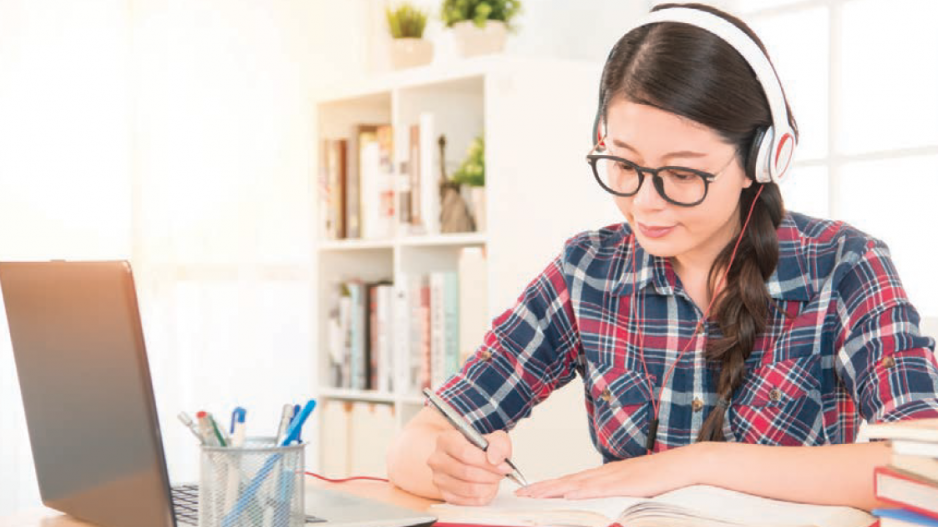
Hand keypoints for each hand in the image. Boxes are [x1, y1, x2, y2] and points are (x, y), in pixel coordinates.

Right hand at [427, 429, 513, 504]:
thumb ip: (498, 444)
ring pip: (467, 488)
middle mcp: (438, 459)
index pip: (465, 453)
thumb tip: (494, 459)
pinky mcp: (445, 494)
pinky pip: (467, 501)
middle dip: (490, 475)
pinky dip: (482, 497)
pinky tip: (487, 488)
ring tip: (495, 480)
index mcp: (446, 440)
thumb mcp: (494, 438)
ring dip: (488, 487)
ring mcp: (439, 478)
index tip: (503, 466)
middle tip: (502, 473)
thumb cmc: (480, 448)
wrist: (472, 458)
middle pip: (466, 472)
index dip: (487, 462)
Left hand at [515, 443, 704, 499]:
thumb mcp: (633, 489)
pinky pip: (599, 488)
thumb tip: (599, 505)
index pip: (571, 480)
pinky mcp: (626, 484)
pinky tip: (568, 493)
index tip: (530, 490)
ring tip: (533, 494)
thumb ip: (615, 496)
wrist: (686, 465)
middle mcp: (606, 474)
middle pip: (567, 481)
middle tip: (521, 493)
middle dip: (542, 487)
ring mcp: (615, 477)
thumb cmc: (663, 478)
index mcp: (606, 475)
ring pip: (577, 483)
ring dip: (553, 489)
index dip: (549, 486)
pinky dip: (582, 491)